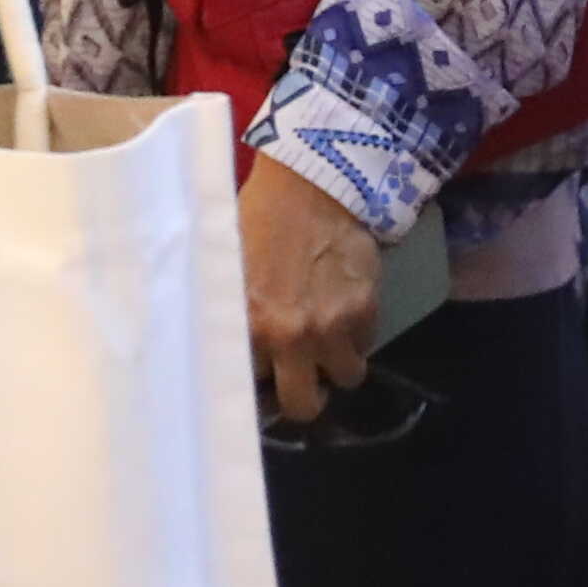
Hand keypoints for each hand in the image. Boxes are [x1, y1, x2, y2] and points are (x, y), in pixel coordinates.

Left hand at [233, 151, 384, 424]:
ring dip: (338, 364)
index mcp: (246, 324)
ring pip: (345, 379)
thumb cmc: (259, 215)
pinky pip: (367, 345)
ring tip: (329, 342)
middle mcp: (289, 337)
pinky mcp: (366, 310)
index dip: (255, 381)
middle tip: (302, 382)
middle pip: (302, 406)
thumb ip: (229, 309)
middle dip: (304, 398)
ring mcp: (332, 328)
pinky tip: (346, 309)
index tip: (260, 376)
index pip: (246, 386)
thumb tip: (220, 338)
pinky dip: (359, 335)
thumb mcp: (229, 265)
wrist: (313, 180)